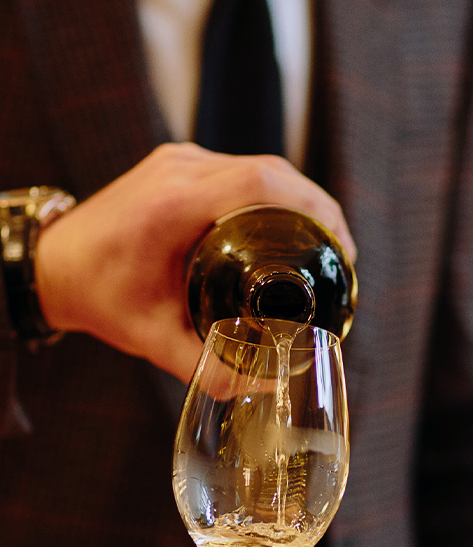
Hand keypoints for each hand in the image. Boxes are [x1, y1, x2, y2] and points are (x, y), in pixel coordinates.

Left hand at [33, 143, 356, 382]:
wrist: (56, 264)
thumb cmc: (100, 298)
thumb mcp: (153, 339)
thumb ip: (210, 368)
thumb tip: (268, 385)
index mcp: (173, 204)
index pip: (262, 183)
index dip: (314, 209)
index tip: (339, 248)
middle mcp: (179, 171)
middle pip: (272, 172)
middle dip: (319, 210)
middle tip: (342, 256)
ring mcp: (180, 161)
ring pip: (262, 166)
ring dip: (301, 199)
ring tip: (325, 244)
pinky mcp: (182, 164)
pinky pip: (243, 169)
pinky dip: (276, 194)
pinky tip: (292, 226)